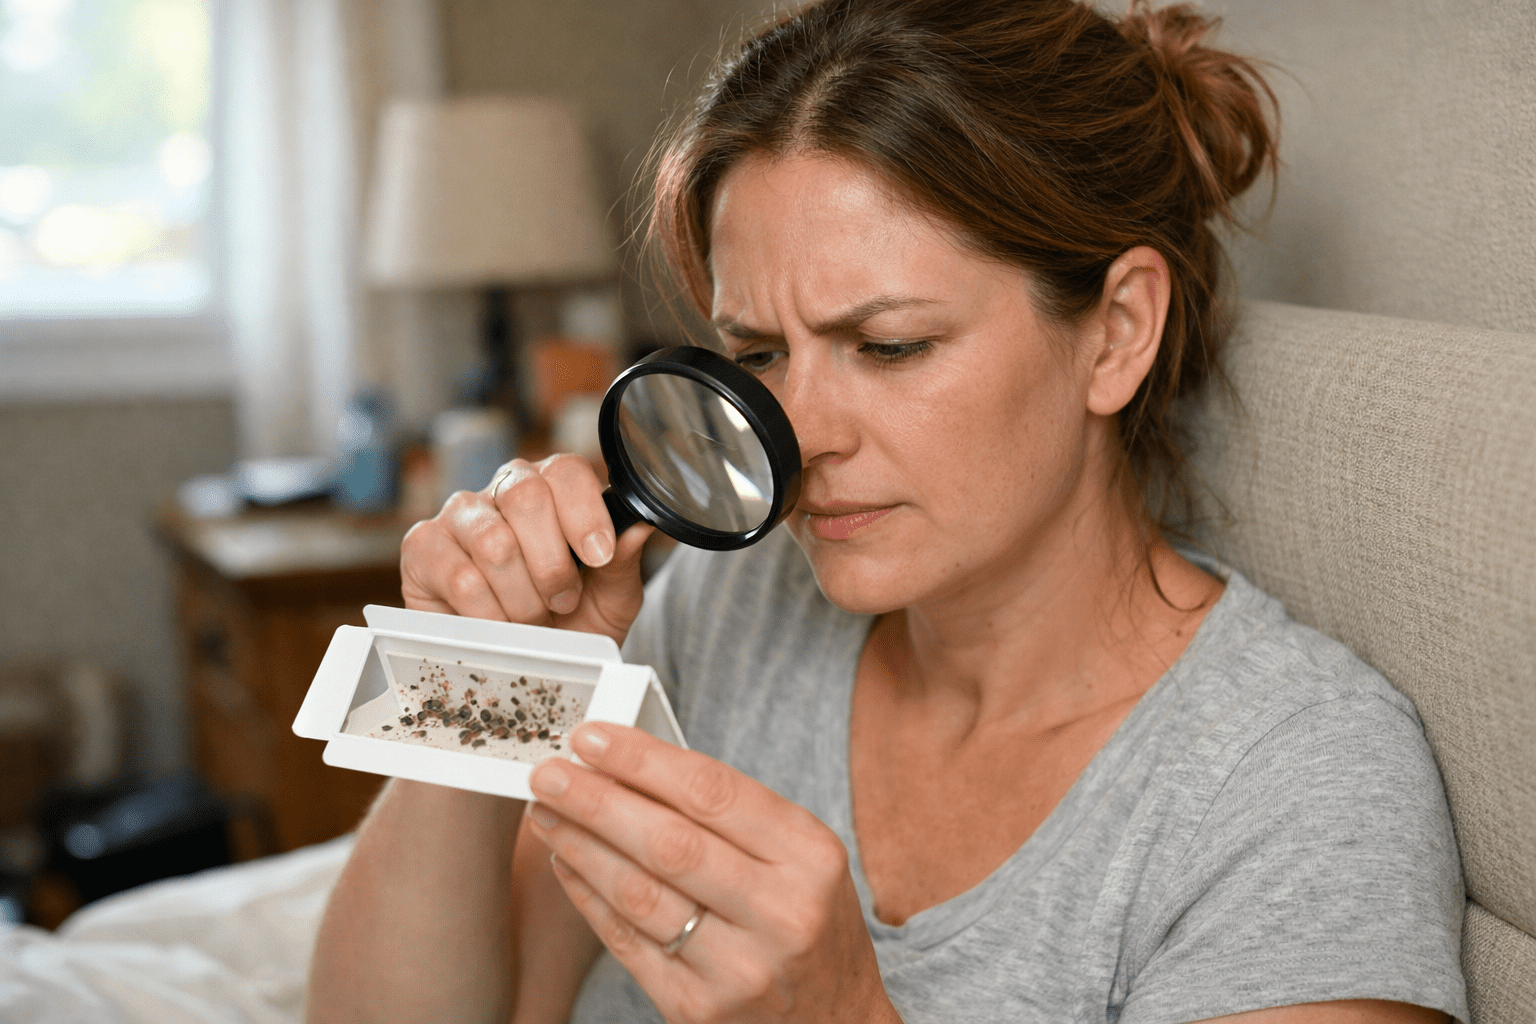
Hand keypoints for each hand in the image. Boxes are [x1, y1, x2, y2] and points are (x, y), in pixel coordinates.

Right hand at [399, 454, 652, 644]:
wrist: (529, 664)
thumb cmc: (572, 621)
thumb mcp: (611, 597)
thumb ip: (624, 561)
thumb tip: (641, 525)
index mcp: (553, 488)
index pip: (565, 471)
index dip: (584, 513)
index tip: (598, 558)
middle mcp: (504, 490)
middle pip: (526, 496)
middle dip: (553, 564)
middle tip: (563, 601)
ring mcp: (460, 516)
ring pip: (494, 542)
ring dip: (522, 597)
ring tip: (530, 620)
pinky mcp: (423, 548)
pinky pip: (459, 576)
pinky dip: (487, 614)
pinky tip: (496, 624)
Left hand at [525, 724, 901, 1023]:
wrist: (836, 1023)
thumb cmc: (809, 922)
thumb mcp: (800, 858)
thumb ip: (730, 815)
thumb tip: (631, 765)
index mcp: (810, 857)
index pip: (713, 792)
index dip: (642, 760)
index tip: (592, 736)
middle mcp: (780, 913)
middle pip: (668, 843)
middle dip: (596, 800)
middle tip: (547, 772)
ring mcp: (738, 968)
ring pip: (639, 893)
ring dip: (581, 846)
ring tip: (546, 813)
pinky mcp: (697, 1010)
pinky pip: (627, 943)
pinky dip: (588, 898)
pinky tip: (566, 864)